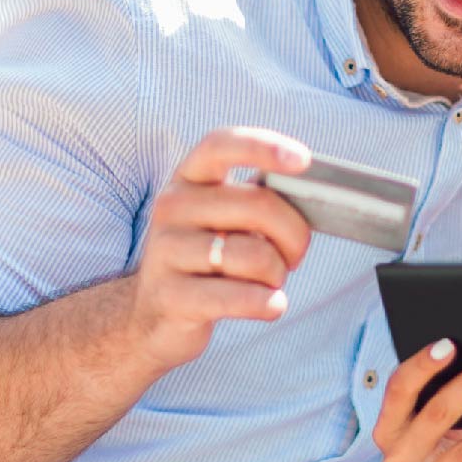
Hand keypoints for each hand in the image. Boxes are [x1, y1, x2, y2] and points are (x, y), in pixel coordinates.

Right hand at [127, 127, 314, 373]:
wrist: (153, 315)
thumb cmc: (206, 260)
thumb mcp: (222, 221)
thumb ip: (256, 202)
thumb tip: (308, 197)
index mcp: (188, 179)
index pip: (221, 145)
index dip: (262, 147)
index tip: (303, 160)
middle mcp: (171, 207)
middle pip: (259, 206)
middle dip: (295, 236)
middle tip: (294, 256)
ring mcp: (167, 251)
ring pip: (257, 256)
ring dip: (277, 275)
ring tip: (268, 283)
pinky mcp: (172, 297)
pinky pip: (242, 297)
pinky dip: (269, 304)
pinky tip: (271, 305)